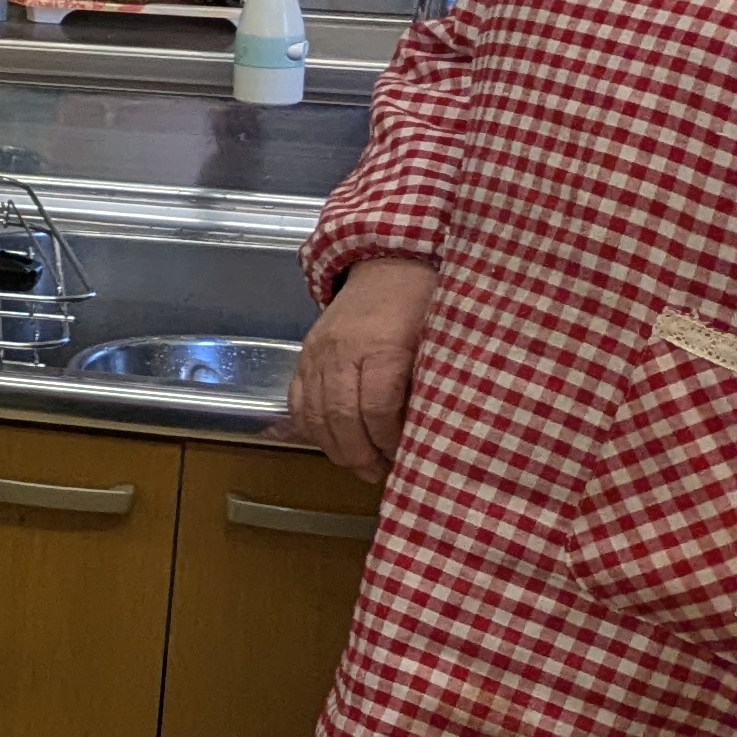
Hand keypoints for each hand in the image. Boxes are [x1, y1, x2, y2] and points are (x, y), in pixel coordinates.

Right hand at [283, 256, 435, 479]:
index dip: (388, 439)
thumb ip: (431, 382)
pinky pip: (297, 399)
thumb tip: (430, 431)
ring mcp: (317, 352)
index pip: (377, 407)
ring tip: (357, 465)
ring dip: (334, 447)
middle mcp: (342, 351)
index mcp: (381, 346)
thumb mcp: (439, 339)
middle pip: (340, 415)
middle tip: (379, 474)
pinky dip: (310, 427)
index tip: (404, 458)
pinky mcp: (305, 353)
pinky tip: (330, 443)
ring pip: (314, 412)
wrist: (389, 263)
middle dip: (359, 453)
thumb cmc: (424, 302)